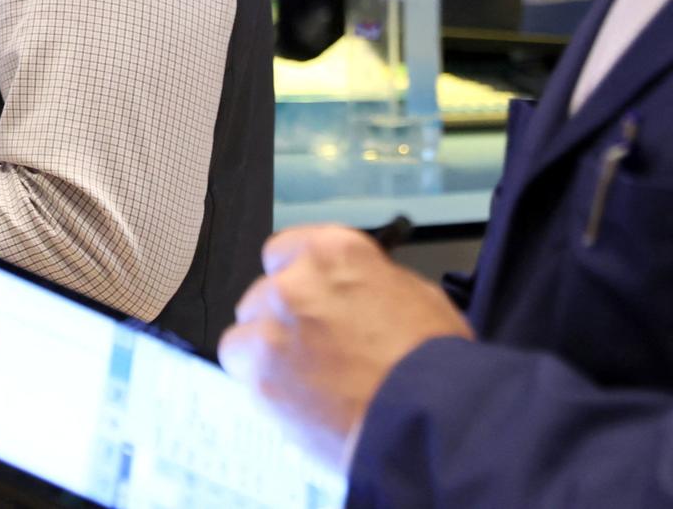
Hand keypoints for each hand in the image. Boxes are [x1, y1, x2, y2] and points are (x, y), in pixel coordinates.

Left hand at [218, 224, 473, 467]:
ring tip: (305, 379)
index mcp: (335, 253)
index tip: (304, 297)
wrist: (427, 422)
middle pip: (266, 292)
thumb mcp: (417, 298)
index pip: (285, 250)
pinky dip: (258, 380)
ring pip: (247, 328)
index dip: (296, 278)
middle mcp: (296, 281)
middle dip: (284, 318)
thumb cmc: (433, 366)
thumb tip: (353, 289)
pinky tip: (292, 395)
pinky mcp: (259, 370)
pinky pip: (239, 365)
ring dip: (267, 349)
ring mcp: (272, 325)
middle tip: (315, 349)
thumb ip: (369, 284)